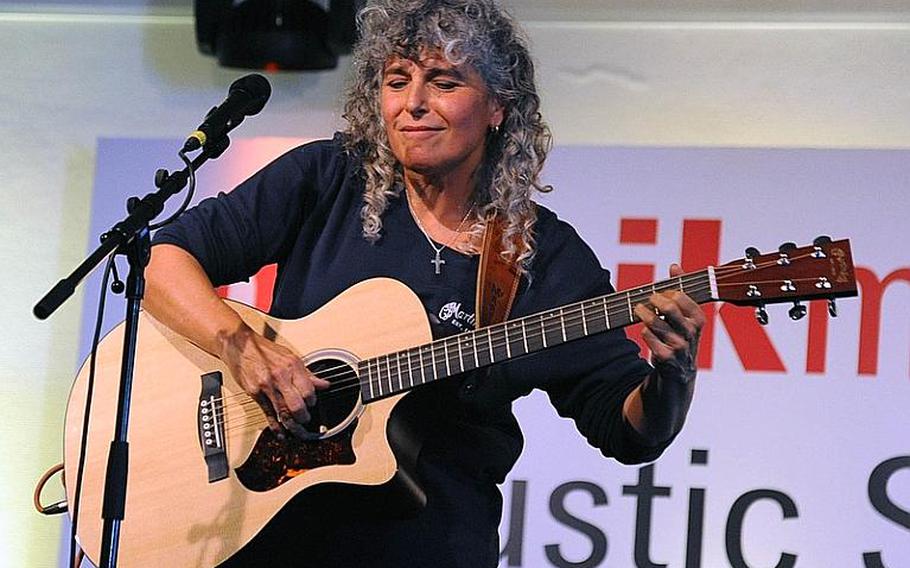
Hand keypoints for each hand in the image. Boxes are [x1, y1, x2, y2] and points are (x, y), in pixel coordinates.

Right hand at [218, 324, 329, 438]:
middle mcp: (280, 376)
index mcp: (292, 366)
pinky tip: (280, 432)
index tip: (312, 405)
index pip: (308, 391)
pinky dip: (275, 426)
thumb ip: (307, 374)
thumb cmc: (265, 351)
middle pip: (297, 405)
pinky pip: (267, 413)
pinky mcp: (255, 393)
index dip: (312, 402)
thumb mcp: (290, 357)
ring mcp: (266, 386)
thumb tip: (323, 385)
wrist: (240, 346)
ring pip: (283, 412)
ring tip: (298, 431)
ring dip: (292, 425)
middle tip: (306, 420)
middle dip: (304, 417)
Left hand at [634, 264, 705, 384]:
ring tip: (639, 310)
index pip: (680, 296)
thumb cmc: (681, 338)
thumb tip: (675, 266)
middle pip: (668, 308)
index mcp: (698, 320)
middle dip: (653, 300)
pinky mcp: (665, 357)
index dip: (666, 292)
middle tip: (647, 300)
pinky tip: (646, 331)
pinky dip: (644, 331)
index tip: (659, 293)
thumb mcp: (685, 316)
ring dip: (643, 314)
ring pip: (654, 322)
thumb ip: (681, 289)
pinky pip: (648, 336)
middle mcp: (691, 333)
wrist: (679, 374)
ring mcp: (679, 346)